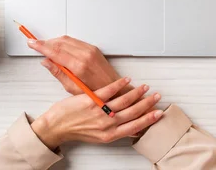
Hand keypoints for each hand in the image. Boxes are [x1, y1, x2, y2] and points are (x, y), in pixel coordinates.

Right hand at [28, 36, 123, 93]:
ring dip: (54, 41)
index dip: (41, 46)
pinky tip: (59, 47)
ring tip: (44, 46)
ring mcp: (90, 50)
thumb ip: (58, 73)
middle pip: (60, 43)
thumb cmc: (95, 93)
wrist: (114, 89)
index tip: (31, 43)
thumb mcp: (72, 88)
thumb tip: (46, 62)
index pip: (55, 51)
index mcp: (79, 66)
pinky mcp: (93, 48)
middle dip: (45, 42)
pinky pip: (75, 41)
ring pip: (67, 40)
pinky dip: (64, 42)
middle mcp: (85, 55)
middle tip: (35, 44)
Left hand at [31, 77, 162, 149]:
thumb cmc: (75, 130)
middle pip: (133, 113)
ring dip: (137, 93)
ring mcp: (99, 112)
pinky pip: (110, 90)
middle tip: (156, 97)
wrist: (57, 126)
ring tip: (144, 88)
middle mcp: (106, 124)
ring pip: (124, 101)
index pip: (134, 126)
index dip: (148, 119)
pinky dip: (120, 84)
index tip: (158, 114)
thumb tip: (127, 126)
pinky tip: (126, 80)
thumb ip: (113, 130)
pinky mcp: (91, 100)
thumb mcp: (98, 136)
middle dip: (147, 104)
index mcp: (109, 135)